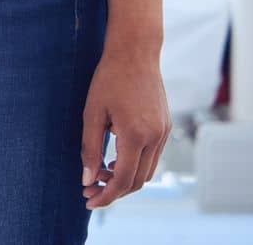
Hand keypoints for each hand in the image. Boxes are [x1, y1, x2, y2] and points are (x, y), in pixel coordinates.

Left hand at [81, 43, 170, 208]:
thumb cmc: (109, 79)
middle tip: (89, 190)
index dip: (106, 195)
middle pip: (138, 181)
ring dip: (125, 178)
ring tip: (100, 174)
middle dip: (114, 190)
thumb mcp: (92, 112)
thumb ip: (89, 147)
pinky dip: (135, 164)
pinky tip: (115, 158)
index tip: (88, 200)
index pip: (123, 179)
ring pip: (147, 171)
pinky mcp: (165, 127)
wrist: (136, 52)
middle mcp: (155, 138)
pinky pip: (152, 156)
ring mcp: (164, 133)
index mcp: (135, 135)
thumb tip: (87, 178)